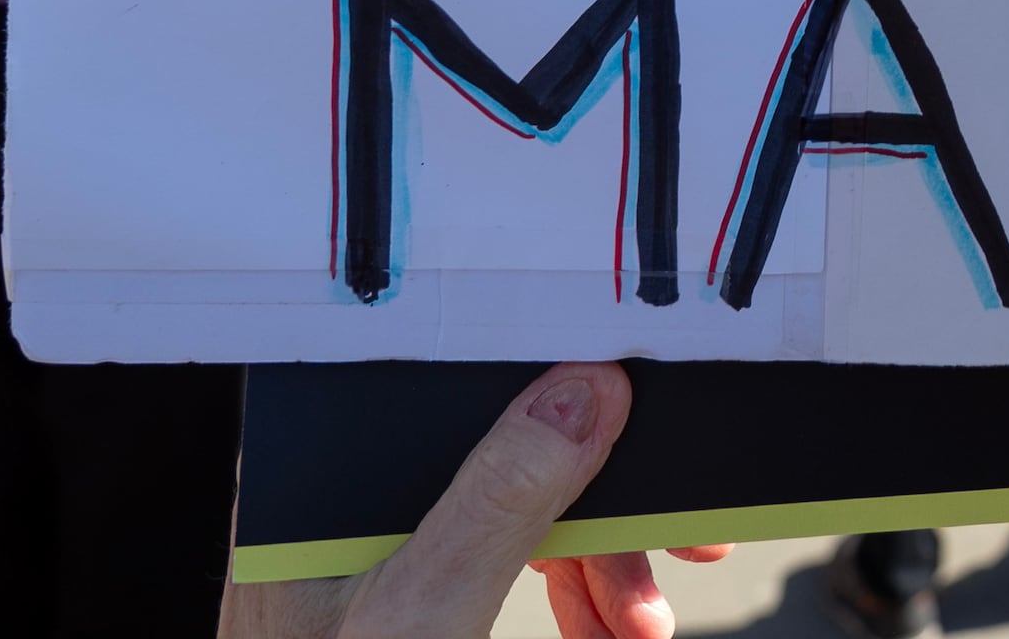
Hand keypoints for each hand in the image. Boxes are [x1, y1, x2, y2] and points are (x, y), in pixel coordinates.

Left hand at [223, 361, 731, 638]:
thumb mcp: (425, 609)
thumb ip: (497, 500)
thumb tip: (577, 396)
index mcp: (329, 478)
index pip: (459, 393)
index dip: (560, 392)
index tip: (638, 415)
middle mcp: (356, 499)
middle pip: (512, 455)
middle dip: (603, 514)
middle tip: (679, 540)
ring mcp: (386, 545)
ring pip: (526, 512)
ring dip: (602, 568)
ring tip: (638, 622)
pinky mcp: (418, 584)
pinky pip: (513, 559)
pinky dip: (573, 592)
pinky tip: (606, 625)